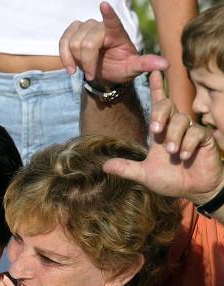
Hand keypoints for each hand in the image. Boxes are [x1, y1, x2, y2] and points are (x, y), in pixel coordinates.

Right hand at [59, 1, 166, 84]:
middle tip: (92, 74)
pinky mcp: (73, 32)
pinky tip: (70, 68)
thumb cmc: (120, 68)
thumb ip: (146, 64)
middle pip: (86, 43)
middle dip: (87, 62)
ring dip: (76, 60)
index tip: (104, 5)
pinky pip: (63, 42)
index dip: (109, 15)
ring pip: (73, 43)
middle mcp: (100, 27)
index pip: (113, 22)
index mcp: (117, 33)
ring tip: (83, 70)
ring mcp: (86, 28)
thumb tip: (166, 65)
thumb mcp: (133, 69)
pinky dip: (64, 57)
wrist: (104, 73)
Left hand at [103, 71, 223, 201]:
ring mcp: (191, 132)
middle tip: (156, 130)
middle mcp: (175, 128)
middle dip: (160, 114)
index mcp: (160, 133)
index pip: (157, 105)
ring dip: (175, 136)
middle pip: (168, 106)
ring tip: (173, 153)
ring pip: (183, 119)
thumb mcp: (145, 175)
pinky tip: (184, 156)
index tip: (152, 72)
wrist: (193, 190)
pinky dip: (188, 144)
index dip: (156, 88)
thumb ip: (126, 169)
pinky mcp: (204, 139)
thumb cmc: (170, 180)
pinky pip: (197, 132)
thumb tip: (103, 166)